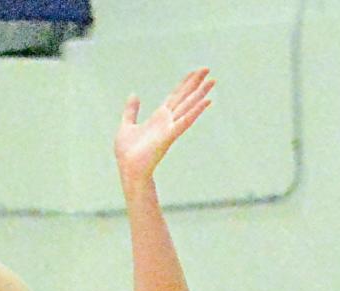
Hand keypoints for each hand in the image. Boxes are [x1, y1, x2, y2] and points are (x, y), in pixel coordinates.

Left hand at [114, 68, 213, 191]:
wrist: (128, 170)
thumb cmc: (127, 154)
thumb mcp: (126, 126)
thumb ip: (131, 111)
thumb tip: (134, 94)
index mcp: (158, 117)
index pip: (175, 96)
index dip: (184, 83)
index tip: (195, 72)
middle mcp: (167, 121)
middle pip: (184, 97)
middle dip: (196, 83)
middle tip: (208, 69)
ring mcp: (170, 128)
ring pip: (188, 106)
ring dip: (201, 94)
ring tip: (213, 81)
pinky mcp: (170, 136)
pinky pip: (185, 121)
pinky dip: (196, 111)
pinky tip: (207, 102)